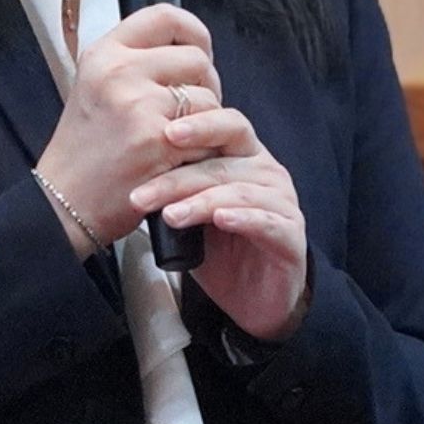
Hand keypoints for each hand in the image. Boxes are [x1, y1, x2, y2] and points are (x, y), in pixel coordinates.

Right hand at [33, 5, 222, 255]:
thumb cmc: (85, 150)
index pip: (164, 16)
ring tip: (184, 140)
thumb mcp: (96, 88)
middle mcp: (120, 72)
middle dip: (207, 85)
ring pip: (208, 98)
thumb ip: (136, 64)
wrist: (64, 202)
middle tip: (193, 110)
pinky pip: (208, 133)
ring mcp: (140, 105)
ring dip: (208, 122)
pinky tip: (183, 161)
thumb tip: (190, 50)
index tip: (200, 50)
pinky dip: (205, 149)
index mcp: (104, 54)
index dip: (193, 31)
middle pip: (196, 58)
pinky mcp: (159, 140)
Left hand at [128, 104, 309, 342]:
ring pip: (239, 191)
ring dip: (200, 202)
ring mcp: (282, 202)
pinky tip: (220, 220)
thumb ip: (174, 190)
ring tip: (169, 216)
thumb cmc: (220, 250)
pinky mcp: (291, 236)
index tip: (160, 133)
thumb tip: (131, 172)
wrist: (254, 298)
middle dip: (178, 176)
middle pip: (223, 160)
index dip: (196, 125)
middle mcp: (267, 171)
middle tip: (143, 194)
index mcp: (244, 156)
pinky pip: (266, 221)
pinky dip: (242, 218)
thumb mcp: (190, 214)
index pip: (224, 125)